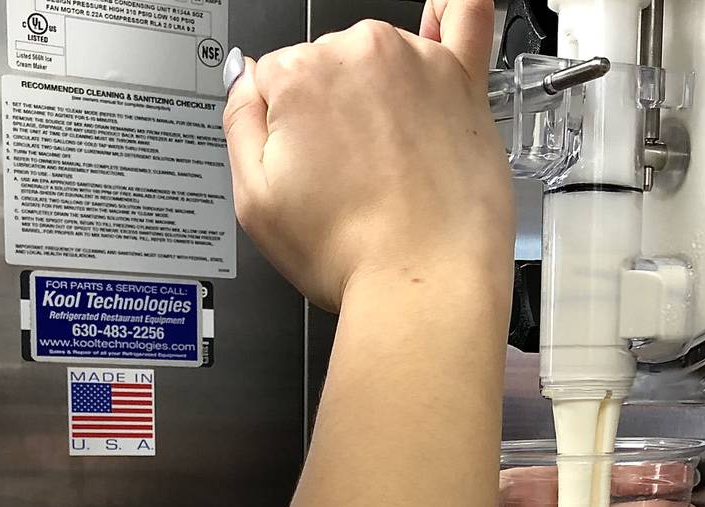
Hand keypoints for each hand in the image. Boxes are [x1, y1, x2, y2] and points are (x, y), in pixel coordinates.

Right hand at [222, 1, 513, 311]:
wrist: (423, 281)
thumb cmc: (348, 251)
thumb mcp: (254, 201)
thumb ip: (238, 123)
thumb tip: (245, 81)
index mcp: (298, 77)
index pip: (273, 82)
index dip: (283, 132)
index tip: (301, 169)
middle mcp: (358, 53)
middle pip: (327, 66)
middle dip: (328, 114)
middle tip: (344, 179)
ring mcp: (416, 62)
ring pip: (378, 56)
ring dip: (375, 95)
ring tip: (386, 163)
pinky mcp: (463, 82)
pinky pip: (465, 17)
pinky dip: (449, 11)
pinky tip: (439, 15)